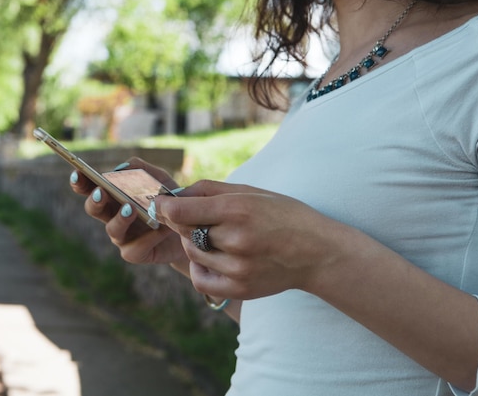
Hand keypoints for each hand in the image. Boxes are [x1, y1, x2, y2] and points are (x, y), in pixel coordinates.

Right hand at [70, 158, 187, 264]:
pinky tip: (159, 229)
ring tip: (130, 209)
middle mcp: (112, 216)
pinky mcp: (134, 254)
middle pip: (93, 209)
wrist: (191, 230)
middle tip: (102, 192)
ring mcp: (122, 237)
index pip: (91, 188)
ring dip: (120, 218)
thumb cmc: (169, 201)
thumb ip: (142, 169)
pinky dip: (147, 237)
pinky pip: (135, 247)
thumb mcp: (160, 179)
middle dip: (95, 200)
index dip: (81, 182)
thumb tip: (121, 169)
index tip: (78, 172)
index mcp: (113, 196)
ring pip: (112, 229)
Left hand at [154, 180, 349, 299]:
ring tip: (215, 236)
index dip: (164, 206)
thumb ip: (209, 189)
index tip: (160, 204)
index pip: (180, 211)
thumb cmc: (282, 215)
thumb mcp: (250, 191)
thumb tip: (174, 194)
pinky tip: (212, 258)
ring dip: (194, 242)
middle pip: (184, 230)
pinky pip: (200, 280)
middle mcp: (236, 239)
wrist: (317, 251)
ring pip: (192, 253)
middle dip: (182, 222)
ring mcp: (237, 267)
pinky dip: (200, 268)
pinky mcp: (240, 288)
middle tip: (193, 217)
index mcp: (237, 209)